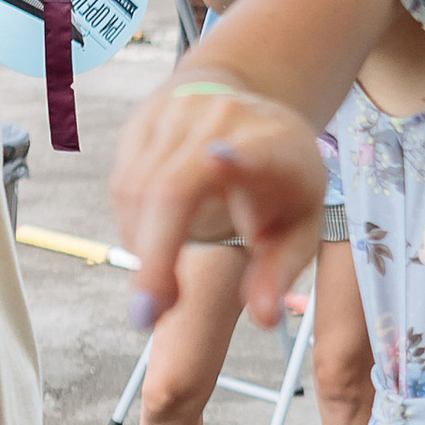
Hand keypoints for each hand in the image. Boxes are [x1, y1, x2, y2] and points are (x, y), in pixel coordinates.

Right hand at [111, 79, 324, 331]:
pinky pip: (124, 184)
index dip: (238, 160)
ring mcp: (182, 112)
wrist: (251, 106)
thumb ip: (280, 272)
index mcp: (278, 147)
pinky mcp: (147, 118)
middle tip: (146, 318)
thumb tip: (263, 318)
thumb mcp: (299, 226)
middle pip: (175, 186)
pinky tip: (152, 248)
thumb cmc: (281, 181)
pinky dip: (133, 228)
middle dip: (157, 255)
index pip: (259, 153)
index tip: (215, 160)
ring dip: (142, 250)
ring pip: (139, 190)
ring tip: (159, 290)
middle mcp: (228, 120)